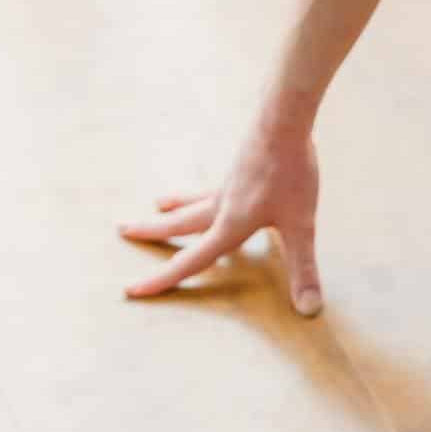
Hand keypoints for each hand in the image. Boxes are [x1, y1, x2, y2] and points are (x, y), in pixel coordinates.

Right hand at [118, 124, 323, 315]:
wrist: (284, 121)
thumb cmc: (292, 173)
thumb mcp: (302, 226)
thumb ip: (304, 268)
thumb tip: (309, 310)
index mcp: (230, 224)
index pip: (192, 261)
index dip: (163, 279)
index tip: (131, 290)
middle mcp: (221, 205)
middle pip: (181, 224)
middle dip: (152, 233)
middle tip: (121, 231)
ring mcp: (228, 184)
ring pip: (193, 202)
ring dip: (173, 208)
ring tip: (157, 204)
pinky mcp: (239, 168)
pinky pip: (213, 186)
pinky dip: (202, 191)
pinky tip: (211, 188)